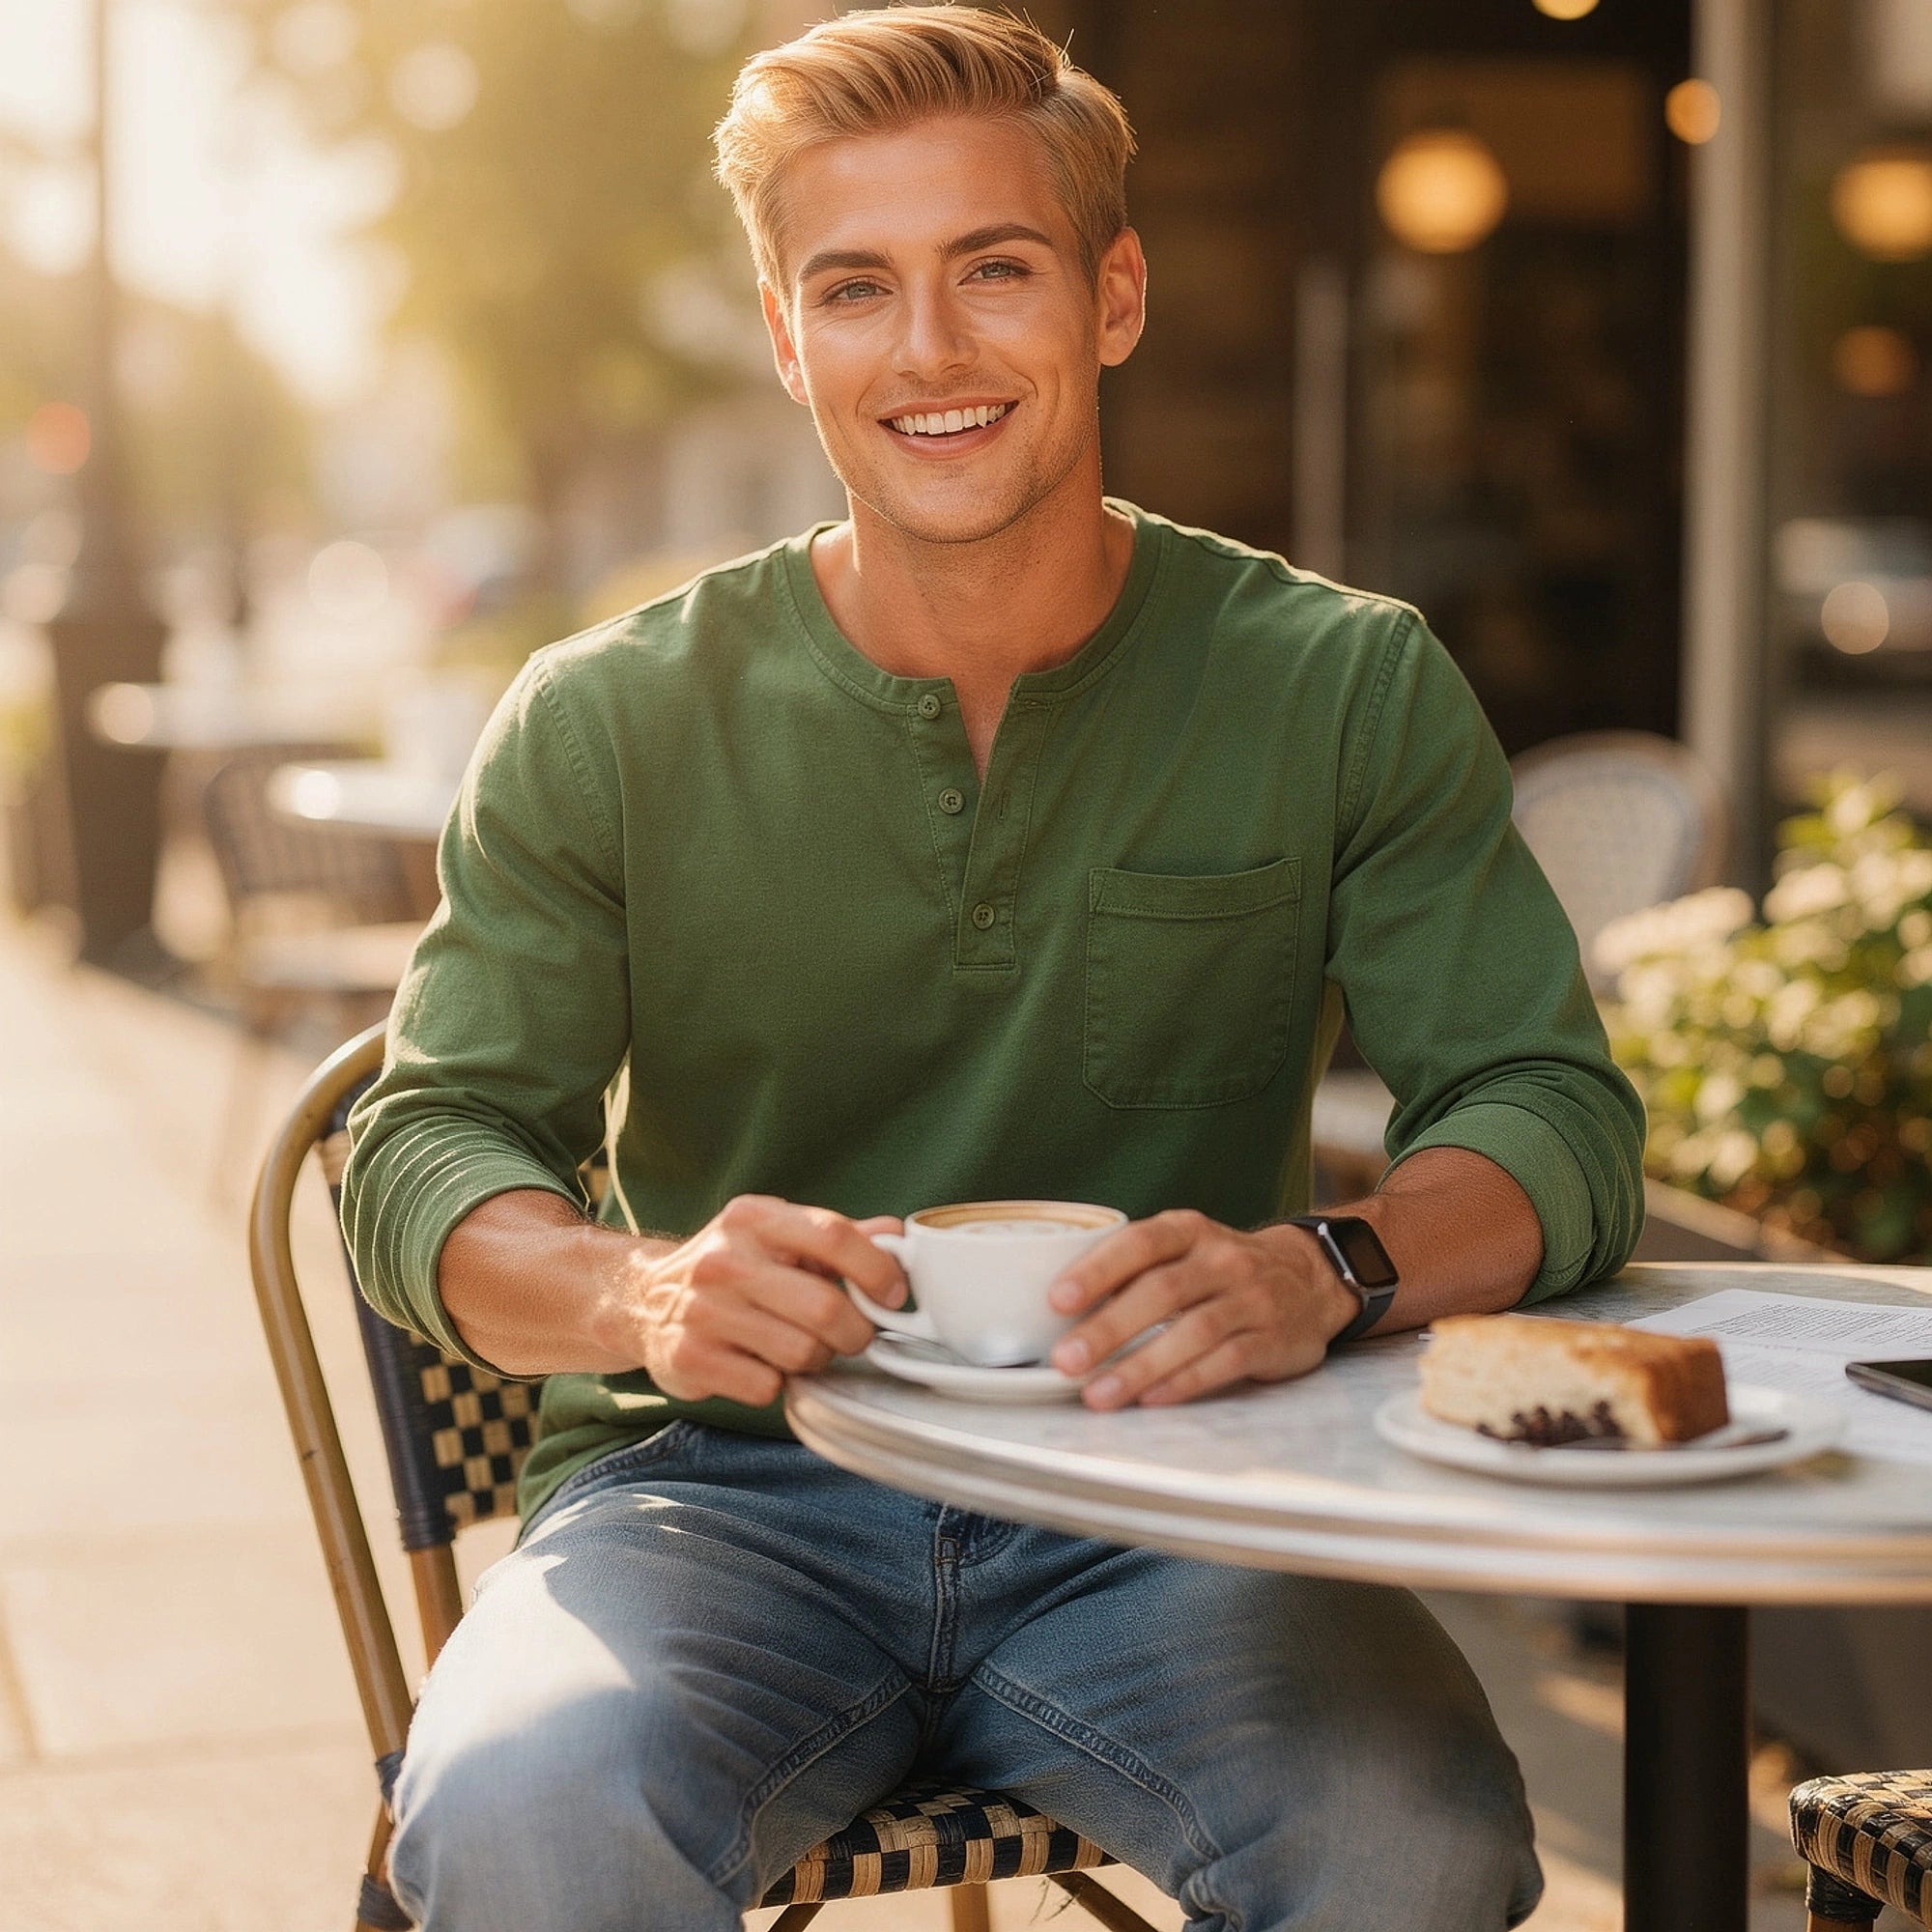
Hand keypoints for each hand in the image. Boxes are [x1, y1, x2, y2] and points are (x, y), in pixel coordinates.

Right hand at [623, 1196, 905, 1407]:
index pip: (834, 1236)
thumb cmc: (734, 1267)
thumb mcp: (779, 1236)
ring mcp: (702, 1310)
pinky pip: (766, 1387)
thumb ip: (839, 1237)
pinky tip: (759, 1364)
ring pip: (801, 1353)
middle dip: (855, 1333)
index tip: (893, 1296)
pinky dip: (775, 1384)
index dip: (877, 1270)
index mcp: (755, 1219)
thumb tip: (897, 1234)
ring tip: (800, 1348)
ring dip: (815, 1360)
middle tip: (850, 1336)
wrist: (644, 1300)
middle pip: (826, 1307)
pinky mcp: (688, 1357)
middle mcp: (724, 1259)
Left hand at [1045, 1210, 1361, 1409]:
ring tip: (1097, 1393)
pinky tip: (1151, 1399)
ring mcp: (1252, 1300)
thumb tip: (1062, 1311)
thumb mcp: (1186, 1248)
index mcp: (1190, 1230)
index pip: (1140, 1243)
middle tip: (1066, 1359)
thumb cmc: (1223, 1269)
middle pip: (1161, 1292)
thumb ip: (1136, 1269)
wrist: (1311, 1278)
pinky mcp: (1273, 1340)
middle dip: (1109, 1328)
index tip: (1057, 1300)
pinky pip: (1226, 1362)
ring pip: (1192, 1332)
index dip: (1097, 1270)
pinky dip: (1186, 1382)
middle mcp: (1223, 1260)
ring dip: (1140, 1366)